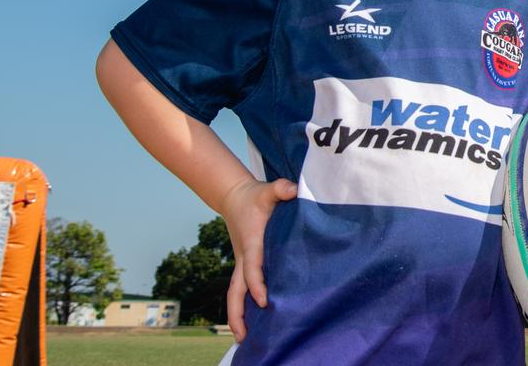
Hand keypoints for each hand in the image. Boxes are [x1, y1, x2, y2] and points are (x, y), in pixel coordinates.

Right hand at [221, 177, 296, 341]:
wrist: (235, 198)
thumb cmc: (255, 197)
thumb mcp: (268, 190)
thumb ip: (280, 189)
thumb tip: (292, 189)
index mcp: (251, 245)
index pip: (252, 269)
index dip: (257, 284)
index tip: (264, 301)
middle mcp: (244, 258)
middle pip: (236, 291)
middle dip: (237, 313)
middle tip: (241, 336)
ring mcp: (242, 263)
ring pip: (236, 293)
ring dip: (237, 315)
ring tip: (241, 338)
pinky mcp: (245, 265)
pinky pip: (242, 289)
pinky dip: (243, 305)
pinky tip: (252, 322)